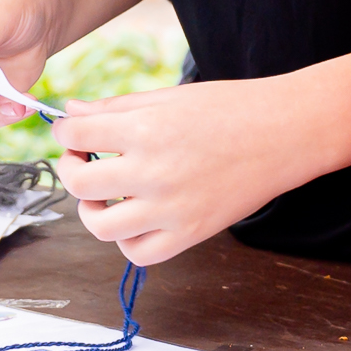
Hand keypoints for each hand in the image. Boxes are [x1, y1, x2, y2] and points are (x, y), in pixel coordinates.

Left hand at [54, 78, 318, 265]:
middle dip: (70, 168)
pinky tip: (134, 217)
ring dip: (91, 210)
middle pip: (79, 184)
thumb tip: (71, 113)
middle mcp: (153, 171)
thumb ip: (117, 107)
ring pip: (101, 226)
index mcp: (147, 128)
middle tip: (81, 159)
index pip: (76, 135)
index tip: (71, 132)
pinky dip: (126, 240)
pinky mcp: (190, 234)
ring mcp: (171, 209)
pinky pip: (138, 253)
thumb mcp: (171, 97)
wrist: (287, 133)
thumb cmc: (231, 108)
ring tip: (104, 195)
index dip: (64, 132)